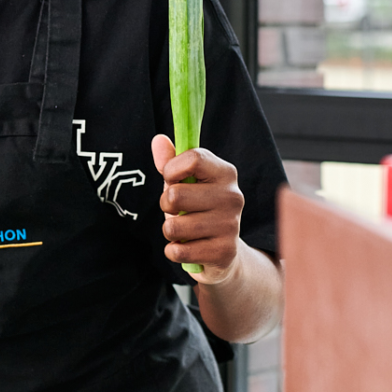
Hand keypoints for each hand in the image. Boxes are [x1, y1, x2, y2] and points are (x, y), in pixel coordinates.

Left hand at [151, 134, 245, 284]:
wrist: (222, 252)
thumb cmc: (198, 209)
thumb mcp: (185, 183)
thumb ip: (170, 161)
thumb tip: (158, 139)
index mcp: (226, 173)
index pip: (192, 159)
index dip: (171, 170)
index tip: (172, 179)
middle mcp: (233, 196)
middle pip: (175, 195)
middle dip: (165, 205)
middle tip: (177, 210)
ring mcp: (231, 225)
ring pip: (173, 226)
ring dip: (170, 231)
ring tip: (184, 230)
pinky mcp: (224, 252)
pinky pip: (178, 251)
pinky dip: (174, 251)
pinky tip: (187, 247)